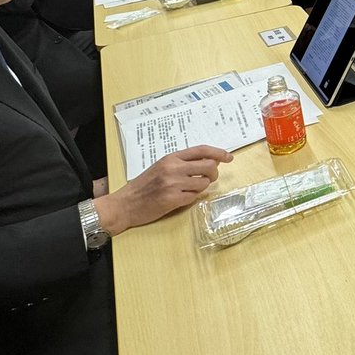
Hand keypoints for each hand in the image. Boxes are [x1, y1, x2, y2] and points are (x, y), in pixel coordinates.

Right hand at [93, 145, 232, 235]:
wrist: (125, 204)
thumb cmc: (144, 185)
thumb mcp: (161, 166)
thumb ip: (182, 163)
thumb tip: (209, 161)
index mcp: (171, 158)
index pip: (202, 150)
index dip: (218, 152)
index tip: (229, 157)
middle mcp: (173, 168)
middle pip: (208, 166)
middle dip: (214, 173)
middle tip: (210, 178)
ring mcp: (173, 184)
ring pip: (203, 183)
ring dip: (201, 187)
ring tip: (188, 189)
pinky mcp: (173, 200)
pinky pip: (194, 197)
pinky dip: (191, 198)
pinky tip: (181, 198)